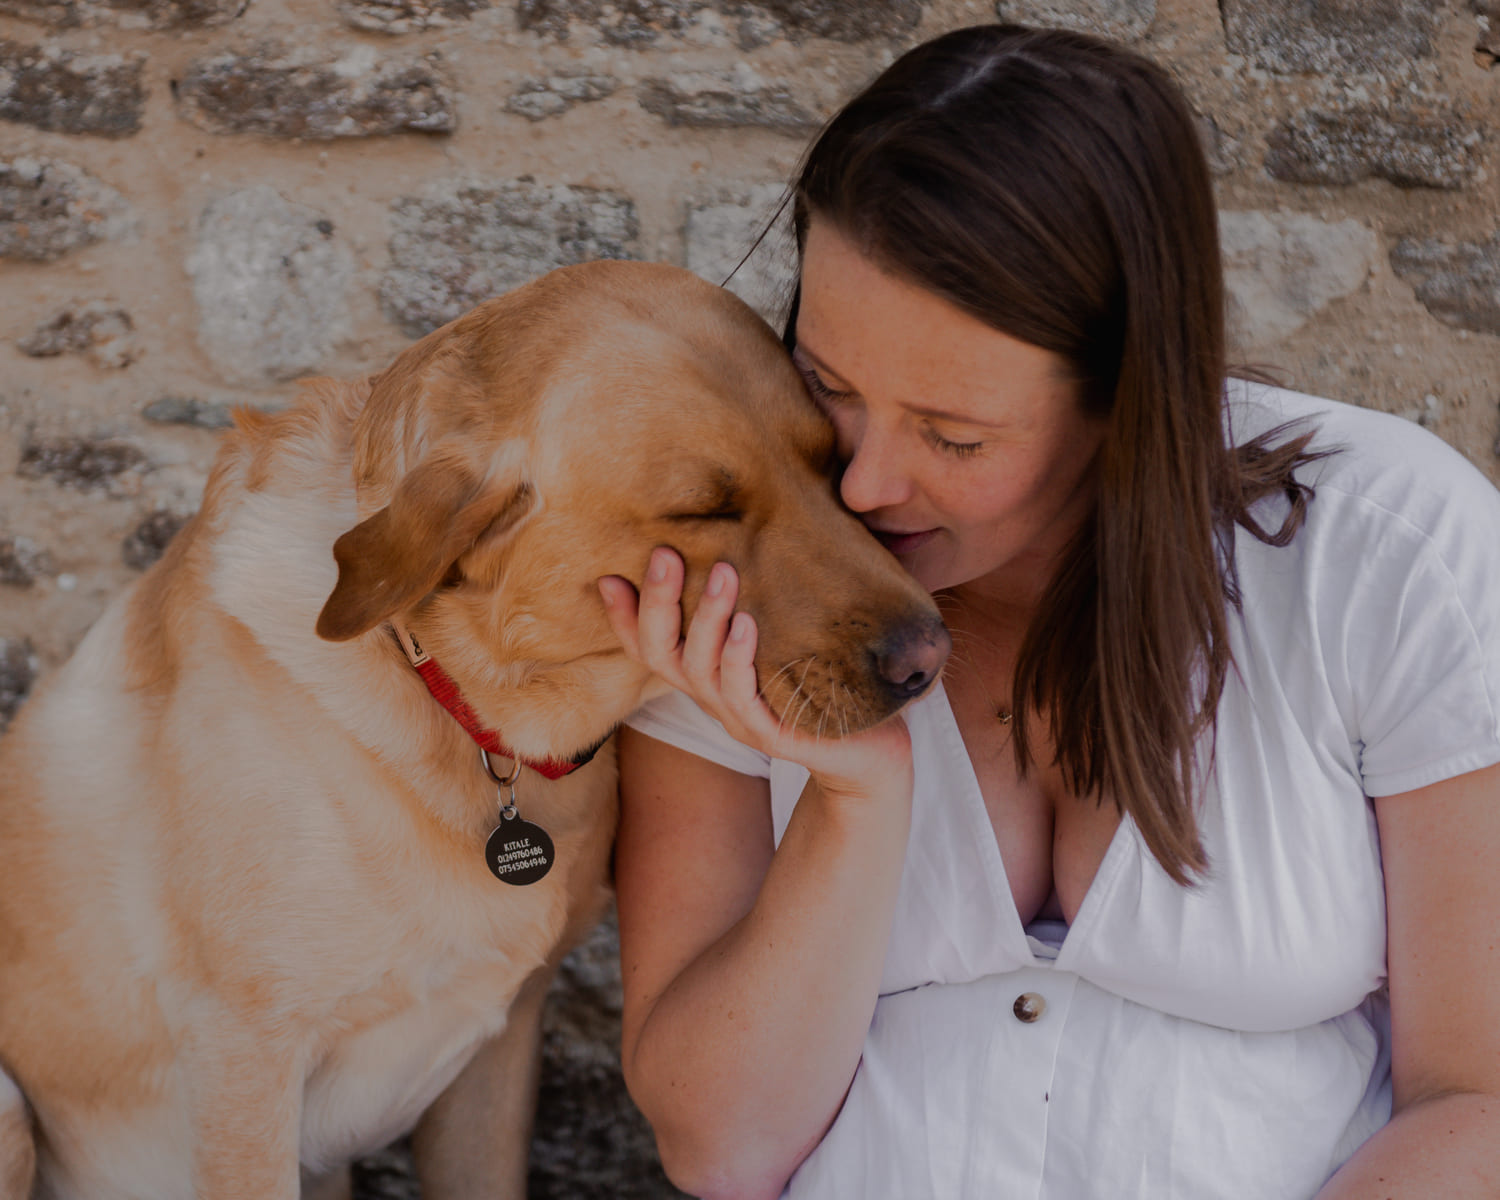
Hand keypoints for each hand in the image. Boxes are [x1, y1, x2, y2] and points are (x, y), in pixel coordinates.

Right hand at [599, 548, 911, 801]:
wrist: (874, 749)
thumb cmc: (829, 680)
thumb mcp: (788, 634)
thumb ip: (760, 598)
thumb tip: (750, 532)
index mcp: (707, 673)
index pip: (649, 646)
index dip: (623, 618)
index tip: (610, 578)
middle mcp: (712, 697)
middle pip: (661, 653)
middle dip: (658, 603)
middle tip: (666, 555)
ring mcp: (739, 719)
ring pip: (700, 670)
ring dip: (707, 618)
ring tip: (724, 573)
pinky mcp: (772, 736)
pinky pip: (743, 698)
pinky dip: (739, 658)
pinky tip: (749, 623)